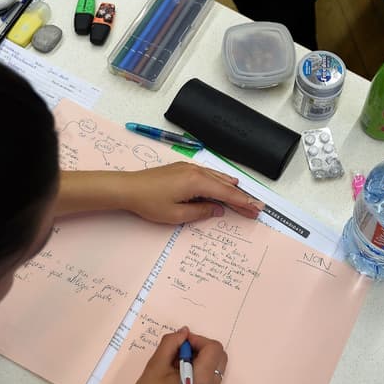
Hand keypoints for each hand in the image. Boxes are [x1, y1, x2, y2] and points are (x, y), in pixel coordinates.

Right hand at [115, 327, 227, 383]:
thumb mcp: (155, 367)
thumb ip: (171, 344)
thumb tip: (183, 332)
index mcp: (202, 382)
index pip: (214, 348)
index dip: (197, 339)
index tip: (180, 343)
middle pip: (219, 358)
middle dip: (201, 349)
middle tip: (179, 352)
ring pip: (215, 370)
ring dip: (200, 361)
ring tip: (175, 367)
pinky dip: (199, 375)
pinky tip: (178, 380)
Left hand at [121, 162, 264, 223]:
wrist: (128, 188)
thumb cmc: (149, 202)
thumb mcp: (176, 215)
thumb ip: (201, 212)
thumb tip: (217, 209)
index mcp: (197, 182)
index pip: (226, 194)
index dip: (242, 203)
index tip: (255, 209)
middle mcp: (196, 171)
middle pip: (224, 185)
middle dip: (240, 197)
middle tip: (254, 208)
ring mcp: (188, 168)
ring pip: (217, 177)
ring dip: (230, 188)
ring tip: (244, 196)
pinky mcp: (182, 169)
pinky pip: (207, 174)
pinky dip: (218, 181)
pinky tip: (222, 183)